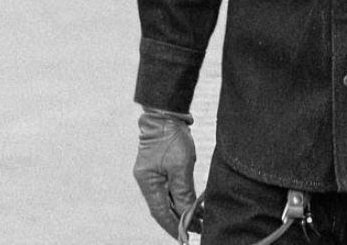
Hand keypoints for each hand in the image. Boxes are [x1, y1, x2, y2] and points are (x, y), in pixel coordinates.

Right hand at [133, 108, 197, 237]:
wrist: (167, 114)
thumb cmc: (172, 137)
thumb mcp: (181, 166)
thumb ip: (183, 191)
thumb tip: (188, 212)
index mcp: (148, 183)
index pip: (160, 212)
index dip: (173, 226)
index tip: (185, 237)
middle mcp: (147, 181)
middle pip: (163, 207)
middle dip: (179, 220)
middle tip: (198, 229)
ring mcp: (153, 175)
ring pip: (167, 198)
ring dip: (181, 209)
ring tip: (199, 219)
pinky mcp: (160, 167)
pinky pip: (169, 188)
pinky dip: (180, 197)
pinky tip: (192, 202)